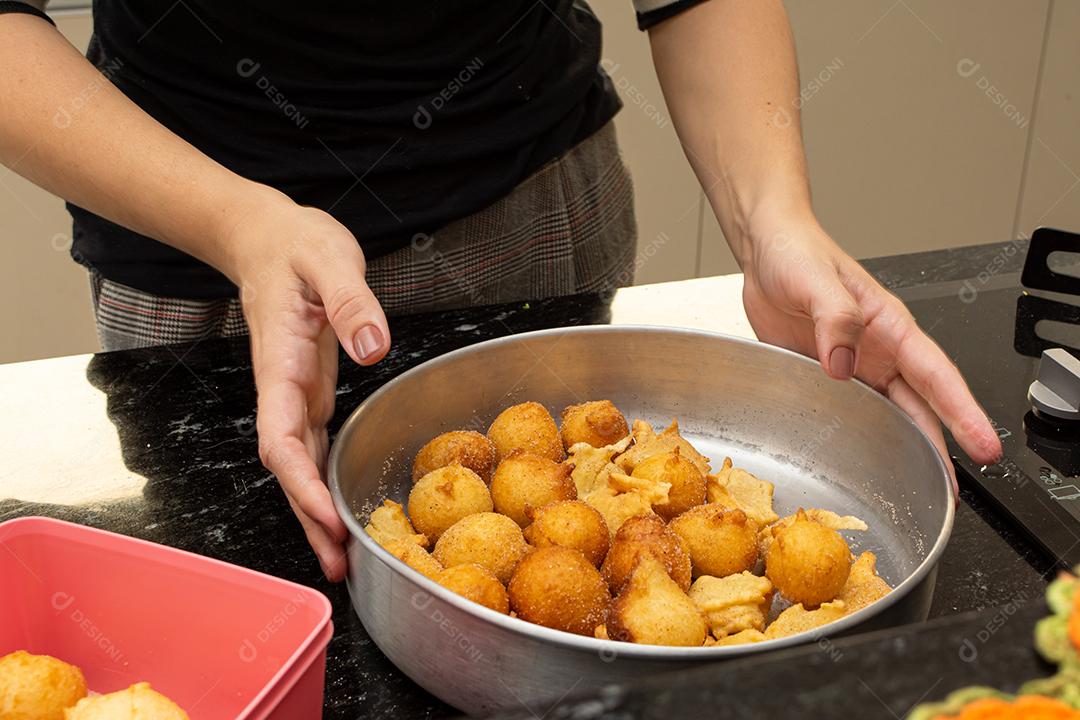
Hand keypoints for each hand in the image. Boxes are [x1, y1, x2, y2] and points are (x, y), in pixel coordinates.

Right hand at [226, 189, 390, 579]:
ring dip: (317, 512)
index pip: (282, 436)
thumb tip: (373, 349)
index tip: (325, 516)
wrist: (267, 238)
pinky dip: (326, 483)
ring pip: (300, 465)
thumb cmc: (294, 245)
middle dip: (310, 518)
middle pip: (289, 467)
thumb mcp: (329, 259)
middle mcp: (282, 387)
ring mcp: (295, 393)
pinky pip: (315, 447)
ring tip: (342, 560)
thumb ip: (351, 302)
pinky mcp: (310, 392)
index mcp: (281, 361)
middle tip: (339, 566)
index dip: (302, 482)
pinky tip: (341, 511)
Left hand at [738, 210, 1001, 487]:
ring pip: (890, 413)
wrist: (764, 250)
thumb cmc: (796, 252)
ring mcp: (854, 364)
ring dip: (906, 448)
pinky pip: (848, 410)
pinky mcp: (824, 372)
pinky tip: (864, 459)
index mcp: (888, 326)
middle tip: (952, 488)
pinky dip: (861, 436)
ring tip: (919, 485)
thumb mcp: (815, 280)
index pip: (937, 375)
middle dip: (942, 447)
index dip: (962, 412)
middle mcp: (878, 349)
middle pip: (921, 406)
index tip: (984, 444)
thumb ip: (833, 319)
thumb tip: (841, 363)